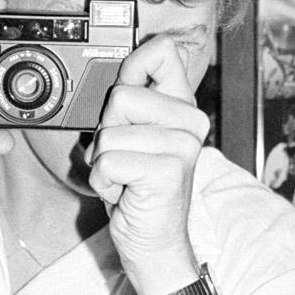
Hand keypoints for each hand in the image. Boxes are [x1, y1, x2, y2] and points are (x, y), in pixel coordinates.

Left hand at [89, 32, 213, 292]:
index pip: (161, 53)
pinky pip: (108, 162)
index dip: (132, 67)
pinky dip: (104, 182)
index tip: (127, 101)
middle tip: (127, 157)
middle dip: (107, 131)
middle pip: (120, 95)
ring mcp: (183, 146)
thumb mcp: (131, 134)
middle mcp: (190, 121)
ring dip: (104, 163)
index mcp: (182, 106)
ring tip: (126, 178)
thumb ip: (132, 96)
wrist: (153, 241)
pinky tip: (126, 193)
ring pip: (109, 134)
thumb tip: (134, 55)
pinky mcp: (168, 170)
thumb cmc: (138, 189)